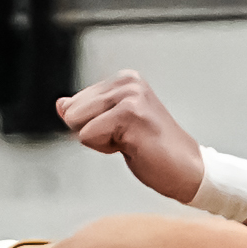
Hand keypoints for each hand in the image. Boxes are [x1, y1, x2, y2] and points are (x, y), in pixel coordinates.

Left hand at [49, 68, 214, 204]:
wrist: (186, 168)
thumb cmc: (151, 148)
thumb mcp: (112, 126)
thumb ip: (85, 112)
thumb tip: (60, 104)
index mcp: (124, 79)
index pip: (73, 104)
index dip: (92, 126)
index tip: (123, 131)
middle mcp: (127, 82)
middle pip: (71, 112)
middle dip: (92, 132)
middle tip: (128, 137)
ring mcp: (130, 96)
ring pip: (76, 123)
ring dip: (99, 141)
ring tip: (131, 140)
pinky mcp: (130, 115)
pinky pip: (87, 136)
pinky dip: (106, 148)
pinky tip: (134, 146)